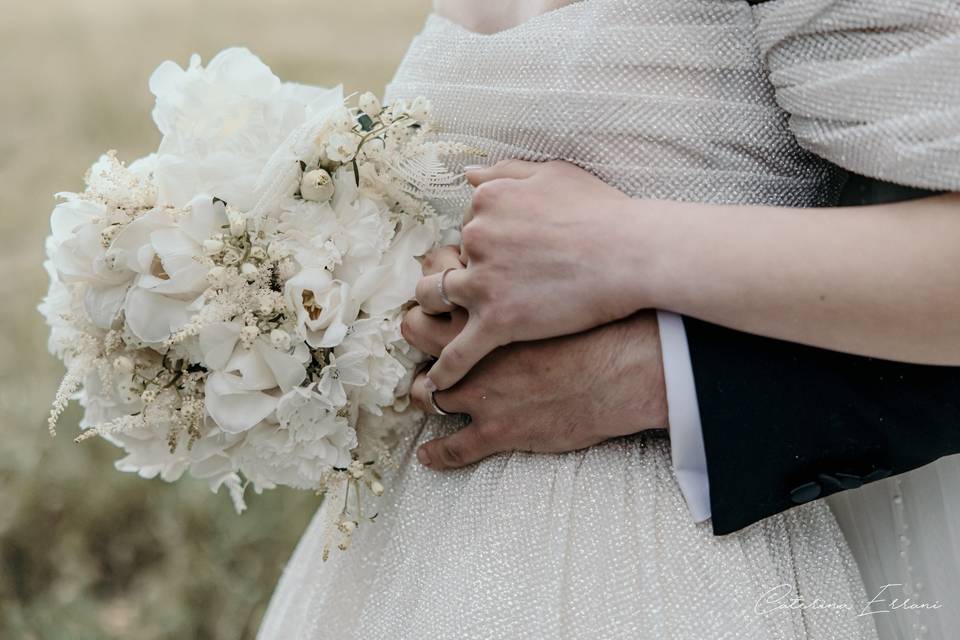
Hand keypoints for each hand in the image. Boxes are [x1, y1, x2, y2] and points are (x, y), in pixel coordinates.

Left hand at [402, 282, 667, 468]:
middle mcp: (473, 346)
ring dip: (422, 391)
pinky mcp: (498, 429)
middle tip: (423, 330)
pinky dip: (438, 453)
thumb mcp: (564, 272)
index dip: (436, 276)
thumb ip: (533, 257)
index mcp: (489, 302)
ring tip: (424, 391)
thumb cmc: (606, 318)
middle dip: (417, 329)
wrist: (627, 367)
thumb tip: (534, 233)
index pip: (437, 275)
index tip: (444, 281)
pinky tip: (428, 456)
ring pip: (426, 392)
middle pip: (416, 329)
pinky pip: (455, 447)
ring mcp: (482, 391)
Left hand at [416, 160, 655, 389]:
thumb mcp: (553, 174)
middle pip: (444, 261)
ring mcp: (483, 282)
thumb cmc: (603, 213)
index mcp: (488, 202)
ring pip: (436, 300)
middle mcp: (476, 238)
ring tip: (433, 327)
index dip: (481, 244)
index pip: (466, 225)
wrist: (632, 254)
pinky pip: (459, 352)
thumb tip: (470, 174)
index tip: (498, 258)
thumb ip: (507, 172)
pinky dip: (445, 369)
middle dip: (446, 275)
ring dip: (432, 313)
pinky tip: (436, 384)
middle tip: (464, 291)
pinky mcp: (498, 322)